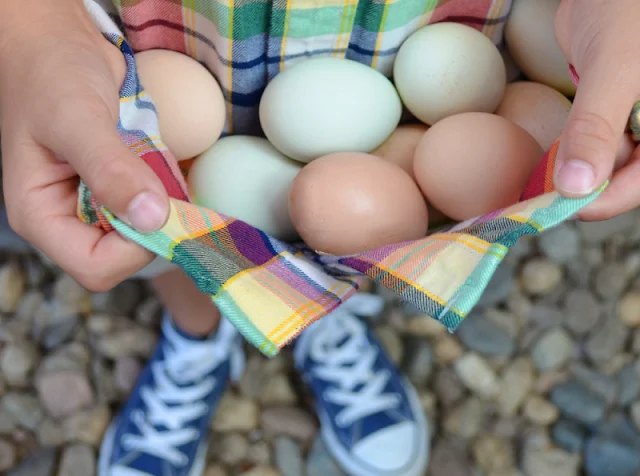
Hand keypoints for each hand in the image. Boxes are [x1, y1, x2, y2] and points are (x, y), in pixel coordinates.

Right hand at [0, 0, 168, 290]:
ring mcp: (97, 205)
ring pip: (146, 232)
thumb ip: (110, 171)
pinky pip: (155, 207)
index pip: (97, 267)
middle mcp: (70, 220)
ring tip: (157, 163)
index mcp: (42, 217)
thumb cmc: (50, 74)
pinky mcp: (120, 189)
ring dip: (165, 206)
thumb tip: (151, 218)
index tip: (158, 206)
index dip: (134, 247)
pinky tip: (163, 162)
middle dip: (154, 225)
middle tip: (164, 179)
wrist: (59, 44)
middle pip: (126, 256)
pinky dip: (169, 191)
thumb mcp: (77, 120)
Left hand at [554, 0, 639, 220]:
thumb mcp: (615, 69)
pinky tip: (546, 166)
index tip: (559, 209)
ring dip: (574, 177)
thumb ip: (595, 127)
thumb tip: (575, 187)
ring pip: (607, 165)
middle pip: (625, 178)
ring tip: (536, 190)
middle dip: (585, 192)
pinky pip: (593, 144)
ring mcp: (636, 121)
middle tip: (538, 204)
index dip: (605, 201)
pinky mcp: (612, 113)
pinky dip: (571, 155)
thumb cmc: (627, 9)